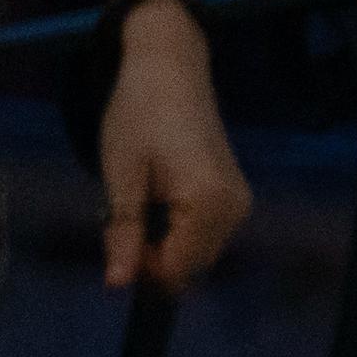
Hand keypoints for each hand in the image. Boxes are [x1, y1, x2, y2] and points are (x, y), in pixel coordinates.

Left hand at [98, 12, 249, 292]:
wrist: (170, 70)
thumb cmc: (138, 116)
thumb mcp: (121, 176)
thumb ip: (124, 232)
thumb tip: (118, 285)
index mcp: (208, 201)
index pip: (178, 269)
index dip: (141, 269)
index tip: (116, 241)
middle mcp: (235, 207)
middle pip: (192, 266)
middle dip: (155, 258)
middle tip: (124, 220)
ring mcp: (240, 200)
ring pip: (199, 254)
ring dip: (166, 245)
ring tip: (142, 205)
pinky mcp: (236, 194)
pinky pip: (207, 234)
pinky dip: (179, 232)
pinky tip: (161, 201)